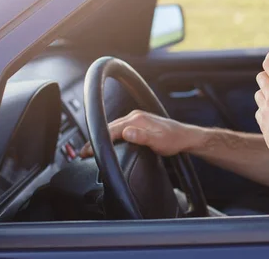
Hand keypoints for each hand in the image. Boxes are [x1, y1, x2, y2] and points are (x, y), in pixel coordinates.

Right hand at [80, 110, 194, 157]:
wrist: (185, 136)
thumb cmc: (174, 140)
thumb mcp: (159, 141)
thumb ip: (142, 137)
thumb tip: (126, 133)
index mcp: (137, 119)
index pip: (111, 130)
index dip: (98, 141)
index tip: (88, 151)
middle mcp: (135, 116)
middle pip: (109, 128)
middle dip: (95, 139)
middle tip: (83, 153)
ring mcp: (136, 119)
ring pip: (113, 128)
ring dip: (101, 137)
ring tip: (90, 149)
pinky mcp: (138, 124)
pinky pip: (119, 129)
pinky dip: (109, 136)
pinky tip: (106, 142)